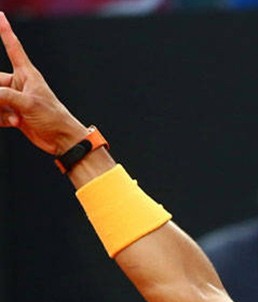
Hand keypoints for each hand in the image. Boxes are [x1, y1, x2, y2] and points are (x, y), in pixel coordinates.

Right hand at [0, 12, 88, 155]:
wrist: (62, 140)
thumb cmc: (53, 118)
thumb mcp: (28, 104)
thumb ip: (4, 96)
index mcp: (27, 74)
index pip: (13, 48)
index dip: (5, 31)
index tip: (0, 15)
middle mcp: (19, 84)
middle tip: (6, 104)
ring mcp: (15, 99)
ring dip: (0, 110)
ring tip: (15, 119)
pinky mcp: (13, 113)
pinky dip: (1, 118)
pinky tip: (14, 124)